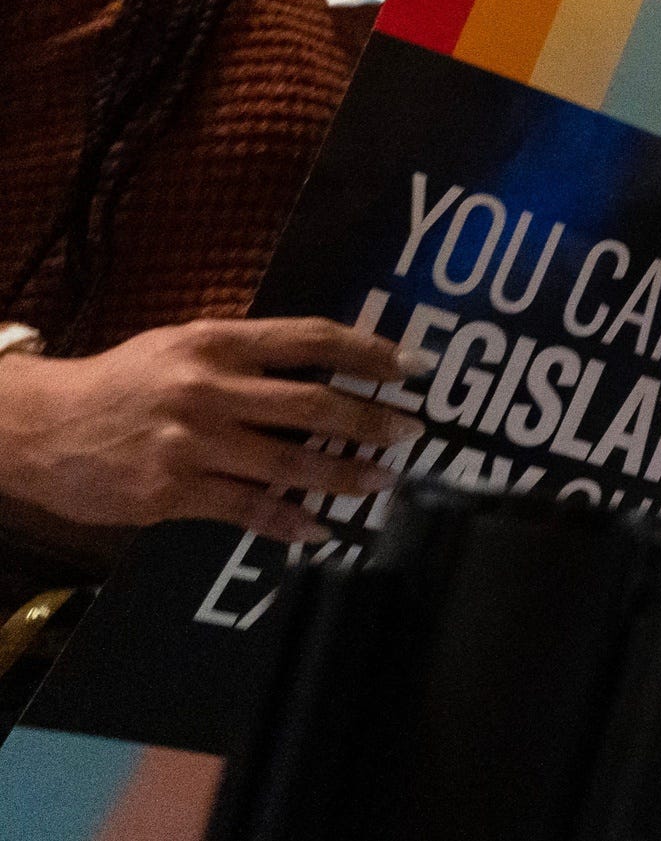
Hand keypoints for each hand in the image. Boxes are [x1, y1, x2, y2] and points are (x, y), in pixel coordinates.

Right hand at [0, 318, 419, 544]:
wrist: (40, 426)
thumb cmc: (122, 383)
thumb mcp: (181, 347)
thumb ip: (245, 355)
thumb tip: (322, 366)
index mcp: (217, 342)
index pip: (311, 340)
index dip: (369, 352)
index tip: (413, 367)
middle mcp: (210, 388)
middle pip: (313, 403)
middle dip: (371, 418)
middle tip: (412, 430)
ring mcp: (192, 442)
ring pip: (289, 461)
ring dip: (345, 474)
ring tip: (384, 480)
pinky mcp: (172, 491)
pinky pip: (247, 507)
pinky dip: (290, 520)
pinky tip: (322, 528)